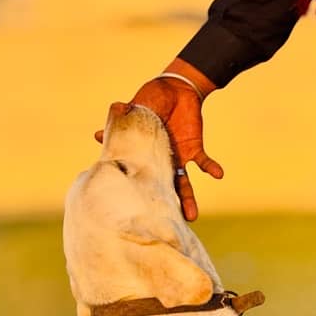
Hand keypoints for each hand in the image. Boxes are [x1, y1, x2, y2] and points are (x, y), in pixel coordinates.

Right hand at [95, 61, 222, 220]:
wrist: (174, 89)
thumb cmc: (149, 101)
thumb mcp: (132, 113)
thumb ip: (120, 127)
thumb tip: (97, 135)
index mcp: (145, 157)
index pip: (141, 179)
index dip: (140, 195)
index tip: (138, 215)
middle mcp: (162, 164)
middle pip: (163, 189)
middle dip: (165, 207)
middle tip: (168, 226)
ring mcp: (178, 159)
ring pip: (184, 184)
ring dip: (188, 199)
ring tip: (192, 217)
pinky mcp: (194, 149)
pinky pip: (204, 162)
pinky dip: (210, 168)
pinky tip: (218, 174)